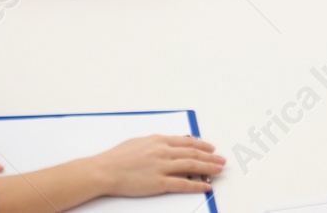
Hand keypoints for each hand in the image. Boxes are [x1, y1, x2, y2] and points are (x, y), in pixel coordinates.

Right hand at [87, 135, 224, 197]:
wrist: (105, 170)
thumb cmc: (117, 157)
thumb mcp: (139, 142)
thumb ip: (155, 143)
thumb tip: (165, 144)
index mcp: (159, 140)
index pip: (187, 141)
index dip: (201, 145)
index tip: (211, 148)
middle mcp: (163, 151)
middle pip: (193, 153)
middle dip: (210, 157)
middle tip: (221, 160)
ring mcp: (162, 167)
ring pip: (192, 166)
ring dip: (208, 168)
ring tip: (219, 170)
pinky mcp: (159, 183)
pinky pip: (183, 184)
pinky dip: (197, 185)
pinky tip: (206, 186)